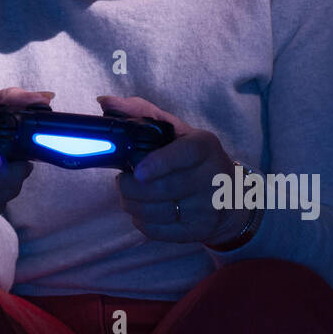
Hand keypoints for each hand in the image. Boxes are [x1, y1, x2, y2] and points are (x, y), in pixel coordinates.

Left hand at [100, 95, 249, 245]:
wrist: (228, 193)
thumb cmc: (191, 157)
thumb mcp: (174, 129)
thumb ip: (139, 112)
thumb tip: (105, 102)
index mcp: (204, 146)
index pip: (183, 155)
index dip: (158, 164)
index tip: (138, 171)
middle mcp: (212, 176)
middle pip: (163, 189)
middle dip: (131, 187)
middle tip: (123, 181)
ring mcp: (208, 207)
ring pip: (157, 212)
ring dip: (132, 204)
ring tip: (129, 195)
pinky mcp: (200, 230)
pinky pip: (160, 231)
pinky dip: (142, 222)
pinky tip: (142, 211)